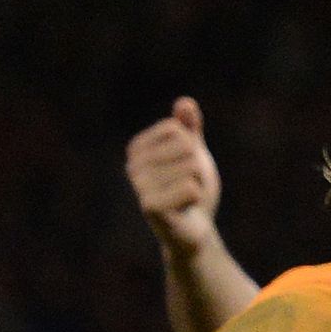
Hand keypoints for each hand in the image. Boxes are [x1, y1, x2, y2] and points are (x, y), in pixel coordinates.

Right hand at [126, 97, 222, 255]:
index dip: (192, 149)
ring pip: (191, 168)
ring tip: (186, 198)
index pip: (176, 129)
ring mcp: (139, 186)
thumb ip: (189, 128)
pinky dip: (197, 198)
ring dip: (198, 184)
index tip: (185, 168)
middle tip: (187, 186)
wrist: (194, 229)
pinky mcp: (150, 207)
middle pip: (185, 147)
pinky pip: (191, 188)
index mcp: (137, 148)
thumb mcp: (193, 154)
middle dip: (197, 169)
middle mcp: (132, 165)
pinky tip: (185, 209)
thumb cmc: (191, 189)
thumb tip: (185, 102)